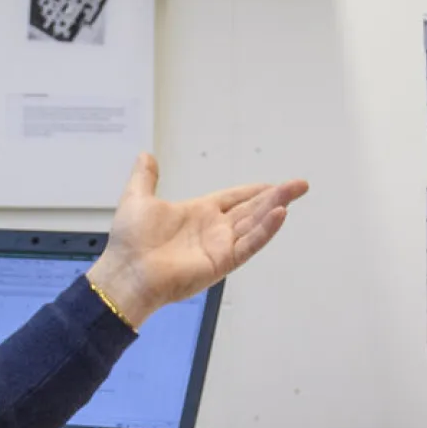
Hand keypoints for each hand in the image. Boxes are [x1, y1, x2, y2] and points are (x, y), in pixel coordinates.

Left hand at [83, 153, 309, 328]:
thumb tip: (146, 156)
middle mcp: (214, 230)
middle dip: (275, 196)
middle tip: (300, 185)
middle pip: (251, 209)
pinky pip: (249, 244)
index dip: (254, 191)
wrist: (126, 272)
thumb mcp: (137, 198)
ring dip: (275, 207)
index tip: (273, 184)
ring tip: (294, 193)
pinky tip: (279, 215)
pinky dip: (265, 230)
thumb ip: (145, 177)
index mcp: (199, 213)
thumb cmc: (130, 241)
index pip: (234, 199)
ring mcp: (220, 246)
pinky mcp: (222, 262)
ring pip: (254, 223)